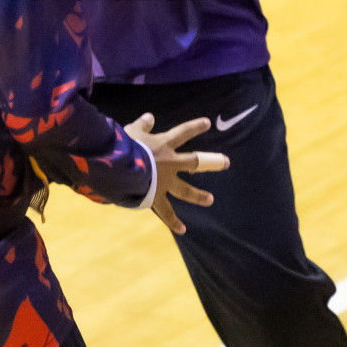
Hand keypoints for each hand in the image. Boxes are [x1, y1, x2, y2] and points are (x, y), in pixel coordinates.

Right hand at [124, 113, 229, 235]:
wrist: (120, 168)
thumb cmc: (125, 146)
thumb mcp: (132, 131)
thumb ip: (142, 125)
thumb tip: (150, 117)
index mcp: (164, 145)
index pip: (183, 132)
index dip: (195, 127)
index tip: (208, 123)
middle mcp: (170, 163)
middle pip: (194, 162)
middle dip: (212, 162)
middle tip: (226, 162)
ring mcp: (165, 182)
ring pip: (186, 190)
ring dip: (198, 195)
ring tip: (210, 200)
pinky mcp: (156, 197)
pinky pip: (166, 212)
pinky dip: (173, 221)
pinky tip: (182, 229)